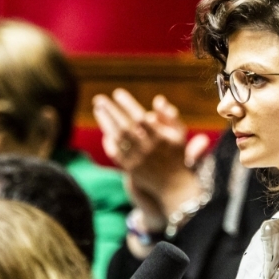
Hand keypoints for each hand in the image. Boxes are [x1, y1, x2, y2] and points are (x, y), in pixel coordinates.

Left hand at [93, 89, 204, 215]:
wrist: (174, 185)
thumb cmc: (176, 155)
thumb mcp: (179, 134)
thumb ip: (170, 116)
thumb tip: (158, 100)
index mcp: (160, 138)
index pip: (140, 117)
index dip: (127, 104)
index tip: (118, 93)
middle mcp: (147, 149)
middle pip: (124, 127)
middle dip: (110, 111)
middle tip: (99, 99)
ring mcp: (137, 160)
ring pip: (117, 139)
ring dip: (105, 123)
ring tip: (98, 110)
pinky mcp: (130, 170)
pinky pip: (115, 153)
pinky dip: (109, 142)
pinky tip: (106, 132)